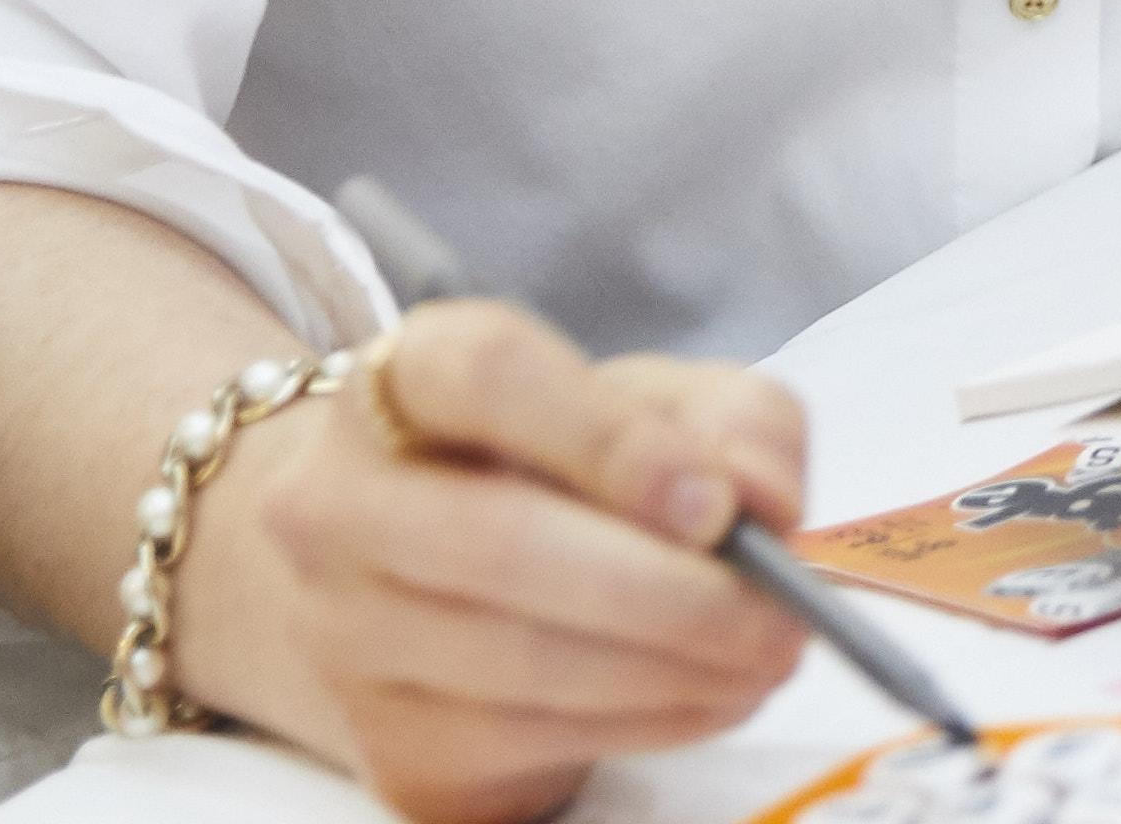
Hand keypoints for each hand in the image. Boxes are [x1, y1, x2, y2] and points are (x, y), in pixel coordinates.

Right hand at [163, 300, 809, 823]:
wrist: (416, 575)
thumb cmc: (556, 466)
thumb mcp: (655, 402)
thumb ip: (732, 422)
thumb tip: (762, 501)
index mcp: (408, 377)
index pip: (488, 376)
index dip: (606, 438)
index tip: (715, 503)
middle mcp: (341, 501)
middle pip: (499, 544)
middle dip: (669, 591)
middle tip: (779, 615)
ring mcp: (347, 631)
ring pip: (522, 663)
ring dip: (676, 672)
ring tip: (765, 655)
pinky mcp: (389, 741)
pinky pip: (531, 743)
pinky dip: (650, 724)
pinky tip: (708, 695)